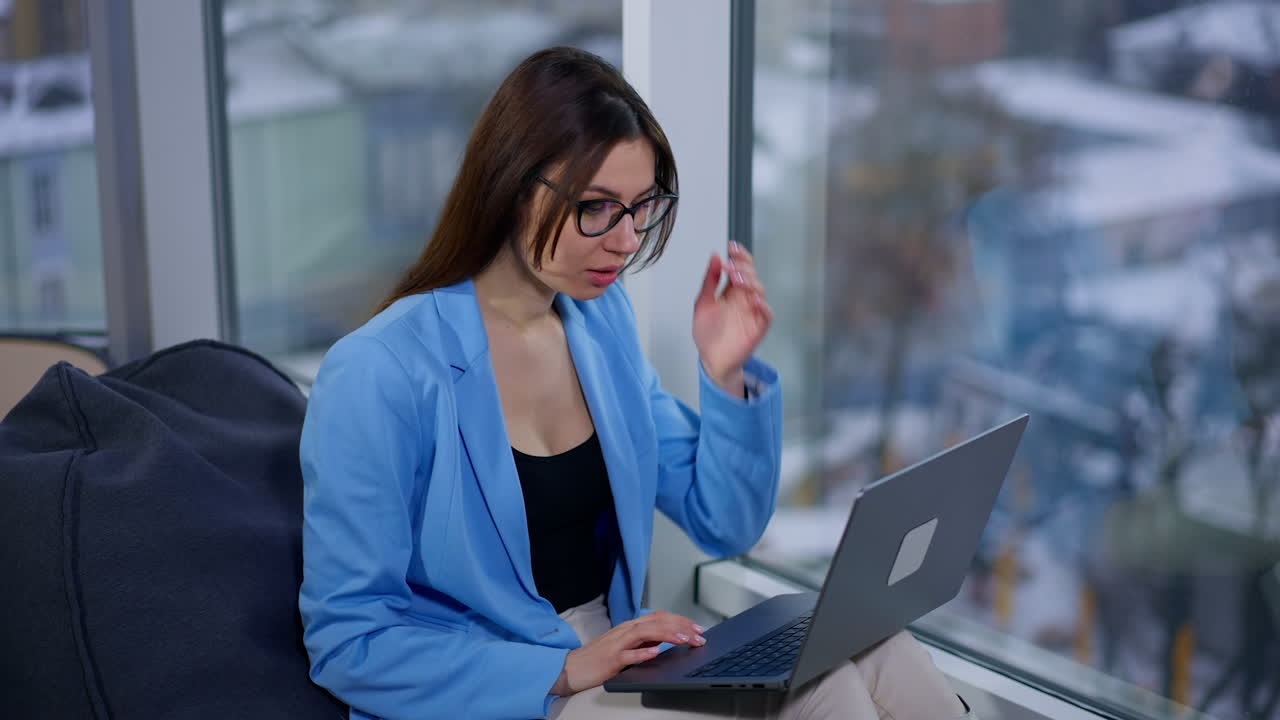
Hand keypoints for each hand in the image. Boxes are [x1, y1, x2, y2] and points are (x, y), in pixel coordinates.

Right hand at [550, 611, 706, 695]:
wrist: (571, 668)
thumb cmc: (598, 659)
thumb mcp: (625, 646)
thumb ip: (643, 641)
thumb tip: (667, 640)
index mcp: (630, 627)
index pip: (659, 617)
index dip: (680, 620)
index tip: (698, 628)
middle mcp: (624, 631)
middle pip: (656, 622)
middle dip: (681, 627)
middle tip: (699, 635)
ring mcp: (616, 644)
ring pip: (644, 633)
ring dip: (666, 635)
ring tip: (683, 639)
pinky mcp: (609, 660)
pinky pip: (627, 655)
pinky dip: (642, 653)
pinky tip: (655, 653)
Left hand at [693, 241, 773, 393]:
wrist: (710, 360)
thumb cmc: (708, 334)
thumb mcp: (702, 303)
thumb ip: (709, 281)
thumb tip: (715, 257)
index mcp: (732, 292)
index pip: (741, 269)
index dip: (739, 256)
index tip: (731, 246)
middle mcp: (744, 300)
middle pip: (751, 276)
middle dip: (743, 267)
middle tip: (731, 264)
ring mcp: (752, 313)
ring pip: (759, 291)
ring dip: (750, 282)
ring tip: (737, 279)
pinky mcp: (757, 328)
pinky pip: (767, 315)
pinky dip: (763, 306)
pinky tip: (754, 299)